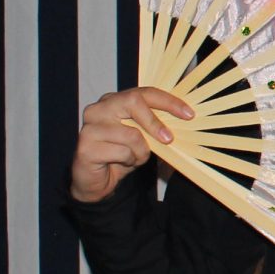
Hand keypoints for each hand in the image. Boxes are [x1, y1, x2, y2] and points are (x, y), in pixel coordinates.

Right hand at [68, 87, 195, 202]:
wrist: (96, 180)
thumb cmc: (121, 155)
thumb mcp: (143, 138)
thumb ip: (155, 126)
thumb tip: (183, 119)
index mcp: (114, 100)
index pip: (144, 92)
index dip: (168, 101)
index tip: (188, 114)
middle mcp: (100, 108)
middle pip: (134, 101)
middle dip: (156, 122)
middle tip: (168, 139)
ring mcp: (90, 126)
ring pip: (131, 133)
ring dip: (141, 151)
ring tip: (134, 158)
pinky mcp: (86, 146)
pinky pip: (121, 152)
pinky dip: (129, 161)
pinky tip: (120, 163)